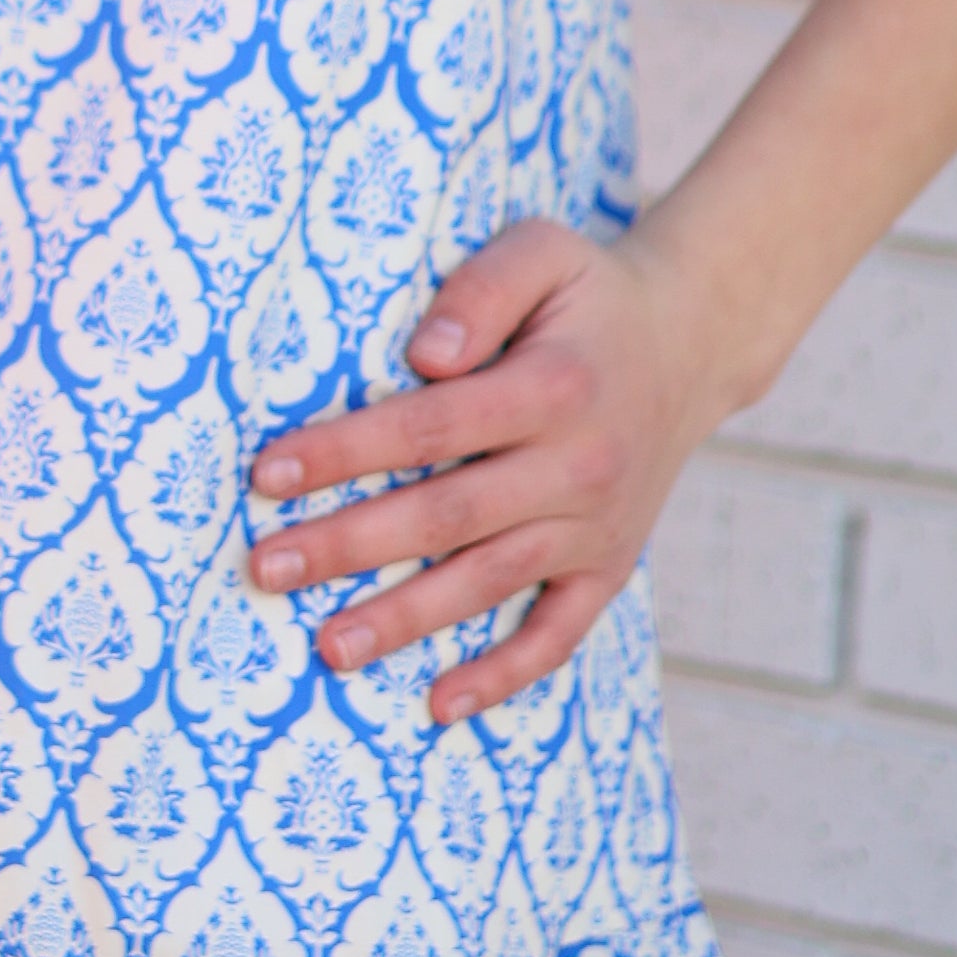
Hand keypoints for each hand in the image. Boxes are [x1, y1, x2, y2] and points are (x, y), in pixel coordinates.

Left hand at [244, 215, 737, 725]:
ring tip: (327, 647)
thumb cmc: (588, 295)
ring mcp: (596, 526)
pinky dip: (505, 675)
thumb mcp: (542, 252)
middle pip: (447, 515)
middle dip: (349, 545)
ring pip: (489, 582)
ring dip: (405, 619)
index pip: (431, 426)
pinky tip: (440, 704)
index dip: (345, 452)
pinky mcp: (609, 566)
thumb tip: (424, 358)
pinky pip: (558, 634)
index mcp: (555, 386)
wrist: (691, 343)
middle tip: (265, 567)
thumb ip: (480, 290)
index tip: (267, 474)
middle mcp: (579, 464)